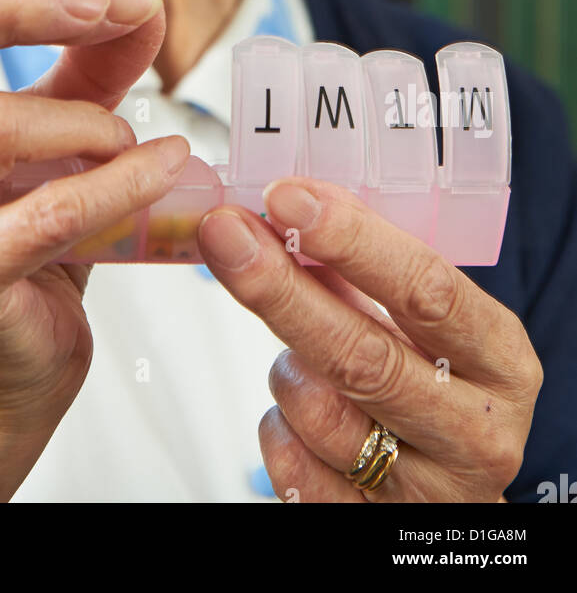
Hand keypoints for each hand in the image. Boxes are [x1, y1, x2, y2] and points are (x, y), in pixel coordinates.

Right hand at [0, 0, 189, 445]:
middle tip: (111, 7)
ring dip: (88, 122)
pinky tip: (165, 167)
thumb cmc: (25, 224)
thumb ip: (92, 61)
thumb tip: (145, 0)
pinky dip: (119, 182)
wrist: (7, 358)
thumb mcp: (56, 127)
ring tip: (132, 141)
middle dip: (12, 3)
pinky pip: (45, 213)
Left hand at [197, 177, 542, 502]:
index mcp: (500, 359)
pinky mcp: (367, 525)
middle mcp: (473, 430)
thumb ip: (367, 264)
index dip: (350, 240)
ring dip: (286, 366)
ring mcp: (424, 489)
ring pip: (317, 410)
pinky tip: (301, 409)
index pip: (426, 291)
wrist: (451, 491)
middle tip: (225, 234)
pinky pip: (291, 464)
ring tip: (299, 352)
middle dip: (280, 287)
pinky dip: (280, 425)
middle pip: (362, 354)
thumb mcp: (427, 321)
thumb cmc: (435, 380)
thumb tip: (290, 202)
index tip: (286, 199)